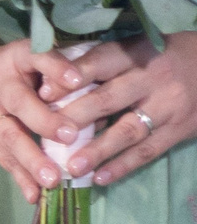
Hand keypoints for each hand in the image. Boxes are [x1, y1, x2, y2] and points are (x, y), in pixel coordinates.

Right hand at [0, 39, 95, 204]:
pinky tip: (35, 195)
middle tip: (68, 135)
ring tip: (52, 179)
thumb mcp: (34, 59)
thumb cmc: (18, 71)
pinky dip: (21, 178)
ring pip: (10, 136)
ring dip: (31, 158)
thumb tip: (107, 94)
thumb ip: (64, 72)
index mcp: (17, 58)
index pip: (37, 58)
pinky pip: (4, 159)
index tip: (78, 80)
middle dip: (43, 120)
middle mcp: (0, 84)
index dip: (56, 68)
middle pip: (19, 101)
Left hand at [46, 33, 196, 186]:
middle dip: (77, 116)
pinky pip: (149, 151)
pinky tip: (101, 178)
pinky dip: (124, 166)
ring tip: (72, 166)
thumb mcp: (134, 45)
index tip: (42, 92)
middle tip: (48, 132)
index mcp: (135, 54)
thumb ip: (99, 59)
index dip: (71, 77)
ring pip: (128, 131)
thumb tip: (52, 78)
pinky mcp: (180, 131)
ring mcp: (167, 108)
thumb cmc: (161, 54)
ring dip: (98, 150)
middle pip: (109, 98)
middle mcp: (151, 80)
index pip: (100, 62)